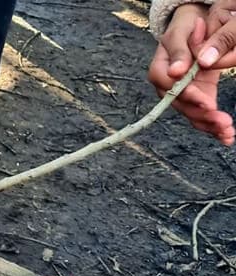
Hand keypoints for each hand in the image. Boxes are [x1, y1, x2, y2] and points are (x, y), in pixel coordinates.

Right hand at [148, 3, 234, 144]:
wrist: (194, 27)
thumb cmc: (185, 27)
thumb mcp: (181, 32)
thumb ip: (179, 51)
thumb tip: (175, 72)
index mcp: (160, 70)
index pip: (170, 87)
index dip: (187, 95)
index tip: (205, 101)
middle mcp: (168, 87)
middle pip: (182, 105)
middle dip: (202, 116)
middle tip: (221, 121)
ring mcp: (182, 94)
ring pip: (192, 114)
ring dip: (209, 126)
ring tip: (227, 133)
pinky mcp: (197, 97)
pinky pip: (202, 114)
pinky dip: (213, 126)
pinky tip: (226, 136)